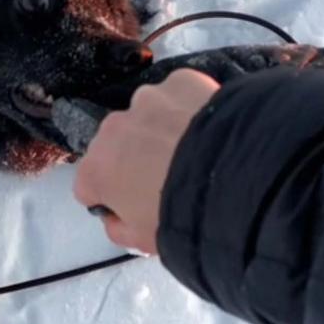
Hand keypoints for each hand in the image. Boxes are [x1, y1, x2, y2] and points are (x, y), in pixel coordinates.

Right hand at [74, 69, 220, 254]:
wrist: (235, 177)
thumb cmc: (182, 214)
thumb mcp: (143, 241)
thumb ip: (118, 230)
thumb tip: (115, 218)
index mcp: (96, 170)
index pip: (89, 185)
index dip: (110, 197)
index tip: (134, 204)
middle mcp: (113, 128)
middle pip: (117, 145)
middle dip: (135, 159)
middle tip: (169, 179)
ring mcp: (146, 100)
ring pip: (148, 117)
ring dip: (161, 131)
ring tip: (194, 154)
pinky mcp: (181, 81)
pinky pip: (179, 96)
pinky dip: (189, 108)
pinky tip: (209, 131)